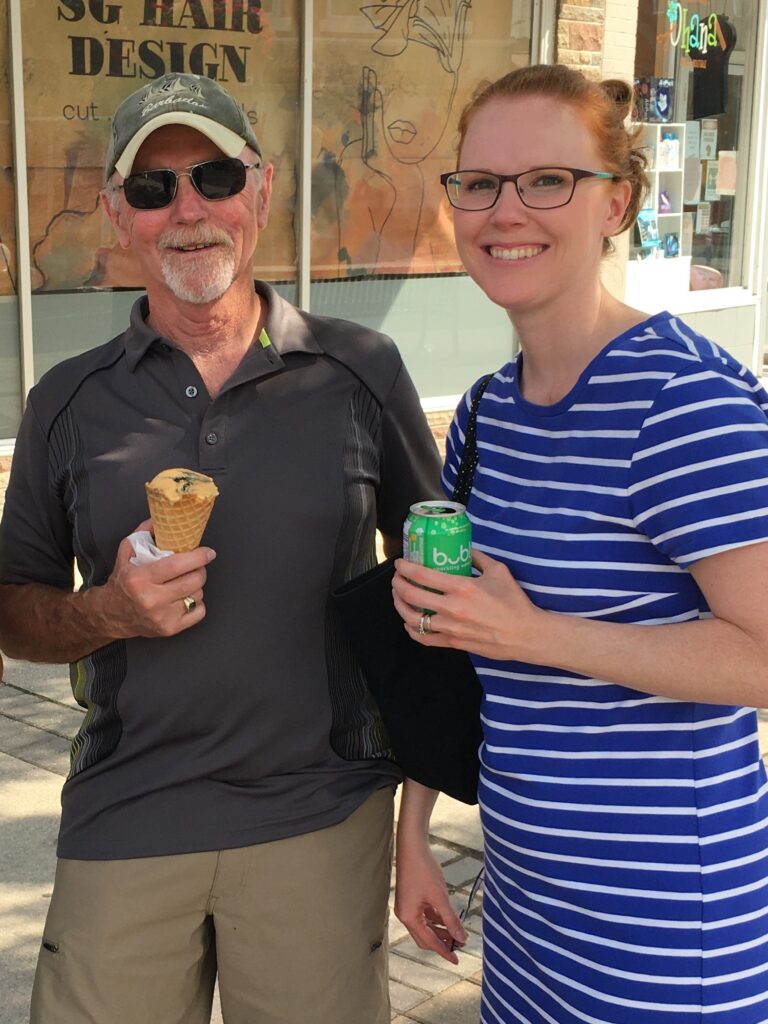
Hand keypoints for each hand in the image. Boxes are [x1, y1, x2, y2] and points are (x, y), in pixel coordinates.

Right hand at [89, 519, 215, 639]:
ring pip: (198, 595)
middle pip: (194, 580)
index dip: (198, 557)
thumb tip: (161, 519)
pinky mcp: (170, 629)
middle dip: (200, 570)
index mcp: (140, 578)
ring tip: (184, 582)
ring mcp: (162, 616)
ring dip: (196, 586)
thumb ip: (143, 533)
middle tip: (195, 566)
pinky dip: (197, 604)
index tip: (208, 552)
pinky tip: (185, 598)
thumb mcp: (126, 553)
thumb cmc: (123, 582)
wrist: (111, 614)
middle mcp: (151, 599)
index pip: (178, 565)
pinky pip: (199, 612)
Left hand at [392, 550, 544, 661]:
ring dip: (400, 606)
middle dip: (398, 585)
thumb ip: (478, 557)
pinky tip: (409, 622)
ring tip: (399, 597)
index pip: (422, 576)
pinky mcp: (453, 643)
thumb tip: (465, 548)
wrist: (525, 634)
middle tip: (397, 579)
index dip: (405, 568)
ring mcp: (450, 628)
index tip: (400, 564)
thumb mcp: (498, 571)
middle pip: (411, 596)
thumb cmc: (514, 602)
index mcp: (462, 587)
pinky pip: (424, 638)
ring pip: (412, 619)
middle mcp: (452, 608)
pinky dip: (412, 629)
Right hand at [395, 839, 466, 963]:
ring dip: (439, 931)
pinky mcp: (410, 898)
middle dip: (441, 942)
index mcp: (409, 917)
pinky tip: (447, 918)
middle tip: (459, 945)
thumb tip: (461, 938)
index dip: (444, 951)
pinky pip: (423, 916)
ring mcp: (406, 906)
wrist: (412, 846)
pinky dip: (435, 919)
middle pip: (424, 937)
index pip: (429, 942)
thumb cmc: (423, 869)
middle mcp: (405, 915)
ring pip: (424, 926)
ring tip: (456, 933)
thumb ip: (450, 919)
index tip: (457, 960)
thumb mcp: (440, 896)